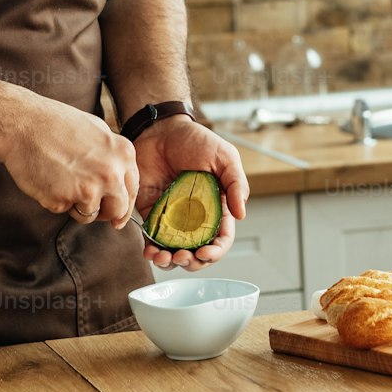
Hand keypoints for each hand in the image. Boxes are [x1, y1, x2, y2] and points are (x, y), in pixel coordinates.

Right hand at [2, 96, 138, 227]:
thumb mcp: (98, 131)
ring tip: (61, 178)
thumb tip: (121, 180)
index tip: (118, 215)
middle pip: (118, 210)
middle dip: (105, 212)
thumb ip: (113, 157)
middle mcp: (111, 174)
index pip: (133, 190)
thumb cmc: (56, 123)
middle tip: (88, 203)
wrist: (22, 124)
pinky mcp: (64, 200)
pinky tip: (48, 179)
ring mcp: (88, 189)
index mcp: (123, 154)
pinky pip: (64, 211)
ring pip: (90, 215)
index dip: (125, 204)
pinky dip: (56, 200)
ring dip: (77, 206)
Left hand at [133, 117, 248, 270]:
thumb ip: (236, 184)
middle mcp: (195, 217)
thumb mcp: (224, 157)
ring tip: (164, 257)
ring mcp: (172, 217)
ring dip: (170, 261)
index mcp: (217, 207)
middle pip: (198, 252)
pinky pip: (152, 239)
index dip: (216, 251)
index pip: (221, 238)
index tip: (205, 253)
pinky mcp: (151, 213)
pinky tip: (150, 252)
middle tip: (182, 257)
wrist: (160, 129)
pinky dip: (151, 250)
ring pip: (173, 251)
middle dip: (192, 262)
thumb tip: (242, 215)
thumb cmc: (195, 140)